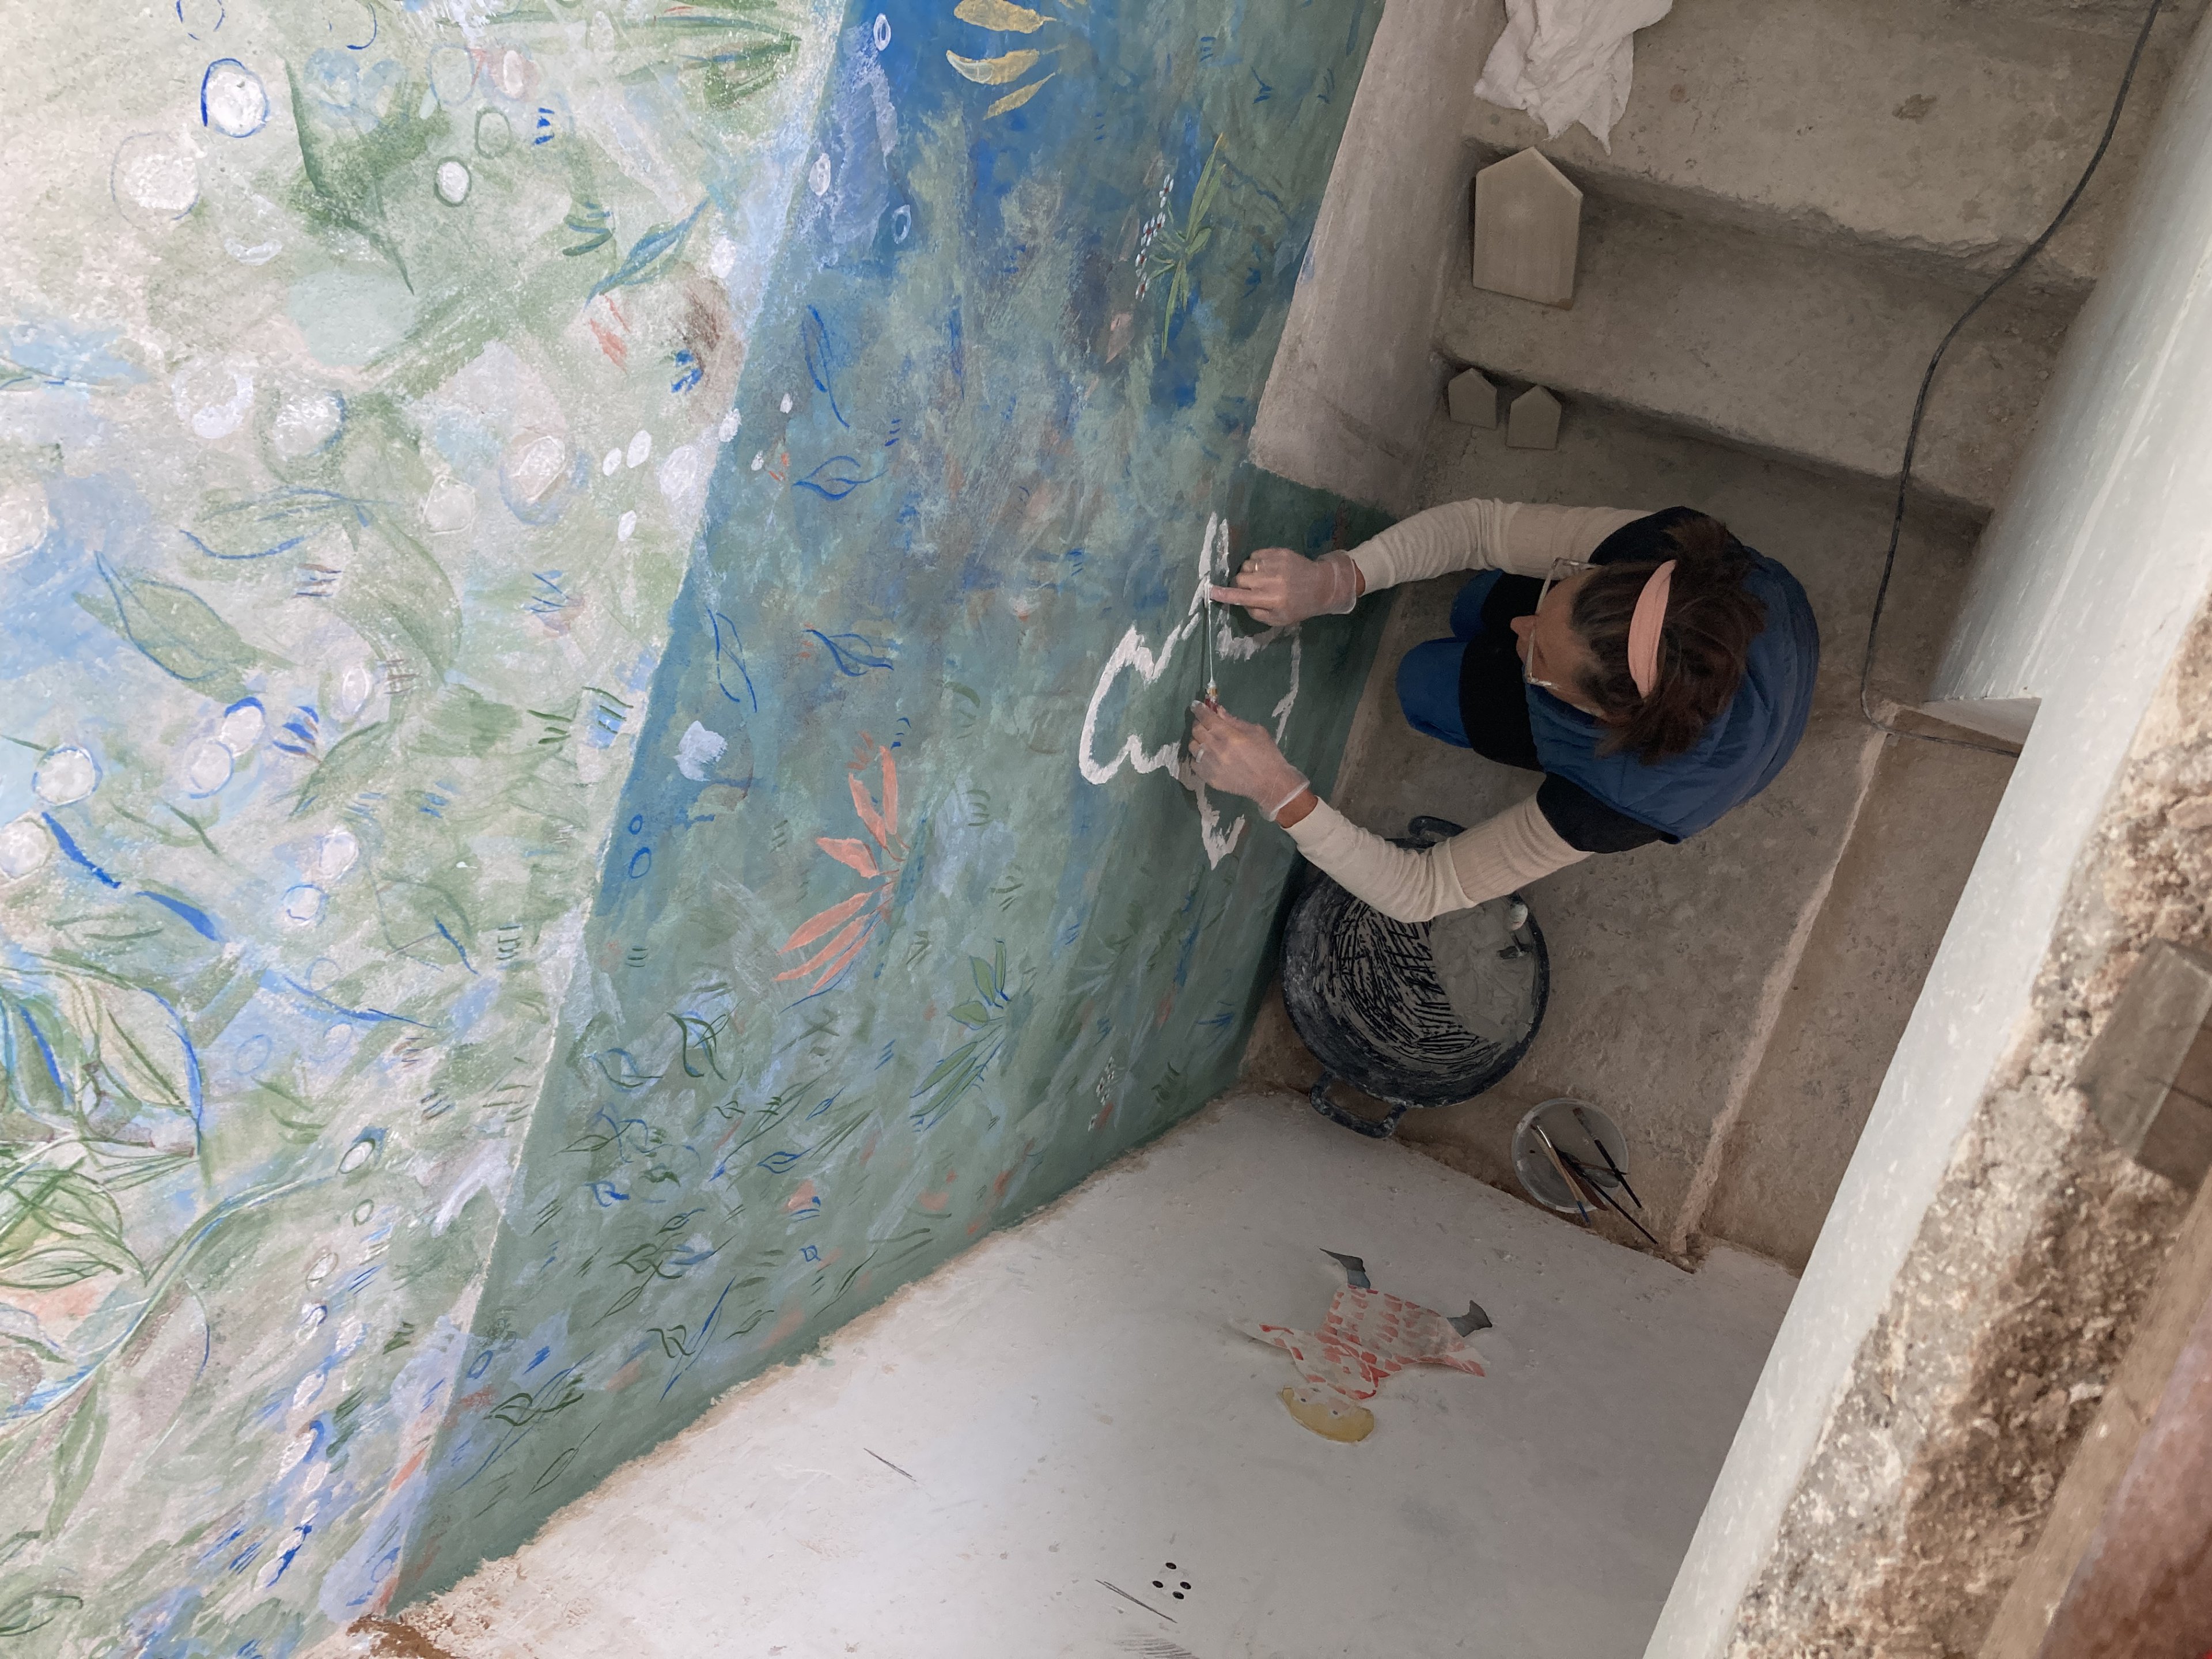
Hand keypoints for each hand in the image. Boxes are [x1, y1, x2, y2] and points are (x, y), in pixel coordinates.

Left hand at [1187, 700, 1310, 820]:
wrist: (1269, 783)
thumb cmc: (1267, 754)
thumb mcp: (1256, 731)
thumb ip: (1234, 721)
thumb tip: (1218, 711)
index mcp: (1228, 735)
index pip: (1206, 718)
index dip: (1199, 709)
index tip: (1196, 705)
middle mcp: (1215, 749)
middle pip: (1196, 730)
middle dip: (1199, 723)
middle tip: (1204, 723)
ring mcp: (1210, 764)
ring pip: (1193, 746)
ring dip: (1197, 740)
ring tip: (1205, 740)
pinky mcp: (1209, 778)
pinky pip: (1194, 763)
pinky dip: (1198, 757)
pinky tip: (1207, 756)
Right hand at [1209, 547, 1359, 626]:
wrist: (1321, 585)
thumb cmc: (1298, 606)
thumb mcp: (1278, 619)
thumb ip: (1256, 612)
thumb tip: (1240, 600)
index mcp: (1271, 600)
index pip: (1241, 597)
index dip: (1223, 594)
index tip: (1210, 591)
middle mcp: (1272, 581)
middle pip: (1240, 579)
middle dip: (1239, 584)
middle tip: (1249, 588)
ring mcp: (1275, 564)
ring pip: (1246, 565)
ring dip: (1249, 572)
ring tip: (1261, 578)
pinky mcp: (1279, 552)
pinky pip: (1255, 555)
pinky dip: (1257, 562)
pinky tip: (1267, 569)